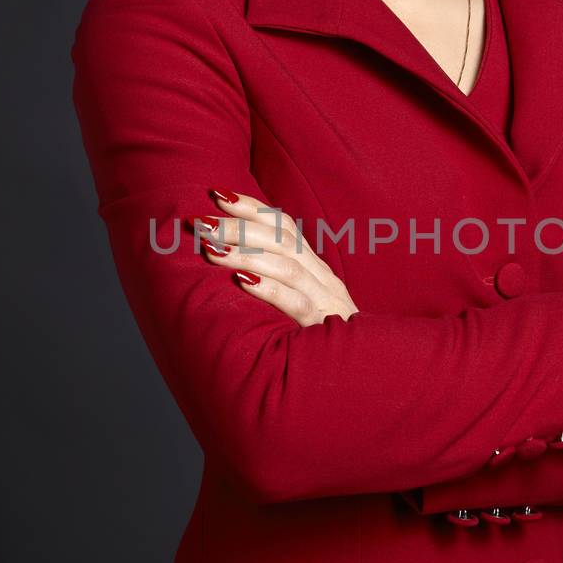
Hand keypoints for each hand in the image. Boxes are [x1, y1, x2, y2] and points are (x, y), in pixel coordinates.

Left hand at [189, 191, 359, 326]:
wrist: (361, 367)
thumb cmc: (322, 337)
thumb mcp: (302, 302)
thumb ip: (278, 280)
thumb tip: (231, 262)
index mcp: (314, 267)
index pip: (283, 226)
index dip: (252, 208)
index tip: (217, 195)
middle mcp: (321, 277)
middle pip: (280, 239)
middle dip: (238, 227)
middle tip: (200, 223)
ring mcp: (325, 300)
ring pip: (286, 266)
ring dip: (246, 254)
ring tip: (211, 249)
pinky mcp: (323, 326)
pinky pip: (296, 302)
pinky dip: (270, 288)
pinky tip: (243, 281)